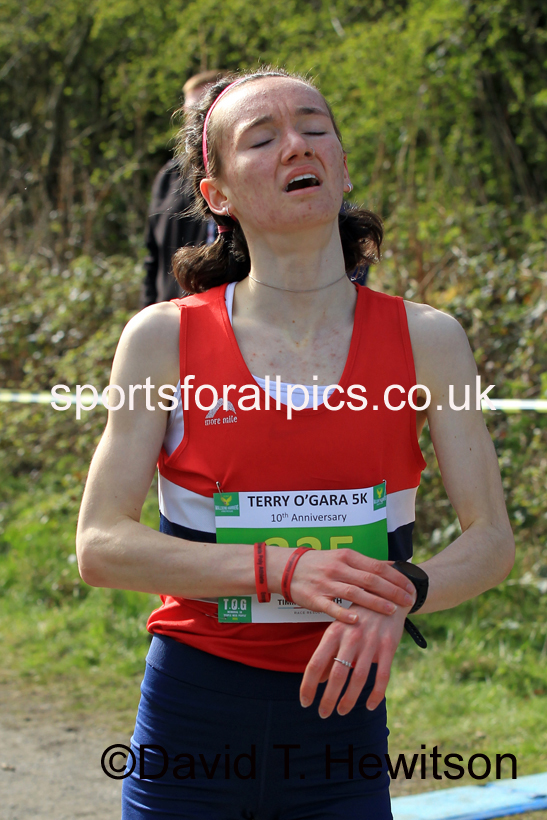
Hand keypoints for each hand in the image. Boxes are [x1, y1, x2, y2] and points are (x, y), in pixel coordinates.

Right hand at [267, 547, 415, 624]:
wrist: (286, 568)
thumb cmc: (318, 563)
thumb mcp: (342, 557)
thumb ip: (365, 564)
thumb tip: (392, 566)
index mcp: (347, 556)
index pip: (377, 566)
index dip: (396, 577)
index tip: (410, 587)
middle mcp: (338, 568)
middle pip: (370, 580)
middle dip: (392, 591)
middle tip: (408, 600)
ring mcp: (326, 584)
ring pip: (354, 593)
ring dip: (374, 602)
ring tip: (391, 611)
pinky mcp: (314, 598)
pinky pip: (331, 607)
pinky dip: (345, 614)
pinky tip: (358, 620)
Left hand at [299, 602, 409, 716]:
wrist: (387, 595)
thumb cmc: (357, 616)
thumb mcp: (339, 629)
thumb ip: (329, 653)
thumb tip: (316, 680)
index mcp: (334, 632)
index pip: (316, 663)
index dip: (308, 685)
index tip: (305, 702)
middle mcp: (351, 637)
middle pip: (337, 674)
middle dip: (328, 698)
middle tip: (323, 714)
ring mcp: (370, 641)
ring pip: (359, 678)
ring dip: (349, 699)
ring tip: (342, 711)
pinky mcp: (388, 646)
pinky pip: (383, 675)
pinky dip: (376, 694)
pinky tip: (370, 706)